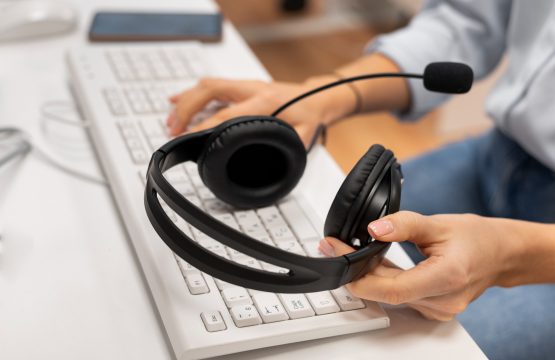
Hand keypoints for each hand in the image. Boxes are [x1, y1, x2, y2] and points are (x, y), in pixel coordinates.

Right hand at [166, 76, 355, 146]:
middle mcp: (252, 89)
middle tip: (173, 129)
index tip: (190, 137)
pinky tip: (175, 100)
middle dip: (187, 109)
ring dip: (185, 101)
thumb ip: (286, 148)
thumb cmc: (310, 116)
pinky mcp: (240, 86)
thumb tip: (268, 166)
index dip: (206, 125)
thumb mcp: (303, 136)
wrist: (318, 96)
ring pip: (207, 85)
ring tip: (170, 121)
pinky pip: (211, 85)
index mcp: (265, 102)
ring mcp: (245, 85)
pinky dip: (191, 93)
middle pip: (209, 90)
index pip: (228, 113)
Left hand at [318, 211, 517, 320]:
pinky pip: (399, 295)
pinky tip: (371, 262)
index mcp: (445, 278)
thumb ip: (404, 225)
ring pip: (389, 295)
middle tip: (334, 246)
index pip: (390, 289)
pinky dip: (382, 279)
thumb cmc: (477, 238)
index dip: (357, 274)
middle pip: (385, 292)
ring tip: (348, 251)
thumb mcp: (439, 223)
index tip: (337, 252)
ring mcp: (437, 309)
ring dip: (366, 274)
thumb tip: (374, 228)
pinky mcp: (432, 308)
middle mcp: (441, 301)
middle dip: (355, 270)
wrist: (501, 254)